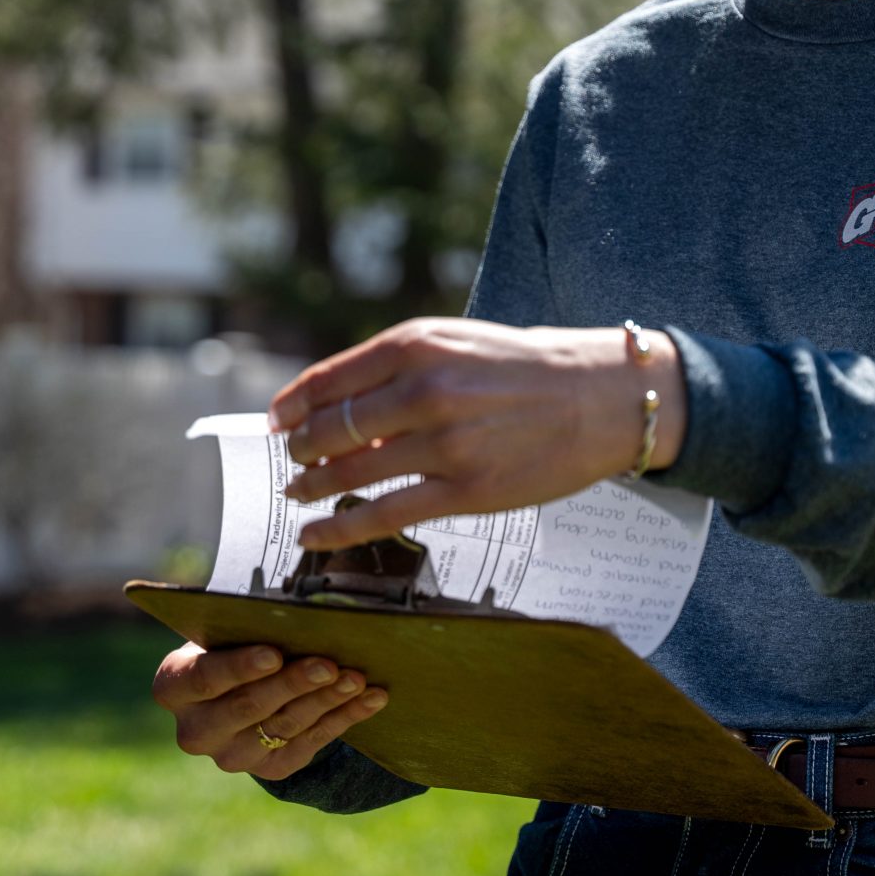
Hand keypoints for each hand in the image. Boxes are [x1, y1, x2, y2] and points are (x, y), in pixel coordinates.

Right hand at [152, 640, 389, 780]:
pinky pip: (310, 744)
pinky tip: (371, 698)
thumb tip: (298, 606)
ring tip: (357, 678)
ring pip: (284, 727)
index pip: (205, 678)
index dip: (239, 667)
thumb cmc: (235, 641)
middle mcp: (195, 731)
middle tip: (329, 664)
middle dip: (293, 684)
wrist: (243, 687)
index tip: (274, 652)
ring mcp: (231, 756)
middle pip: (248, 707)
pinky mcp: (269, 769)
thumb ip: (249, 623)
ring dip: (326, 701)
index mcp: (173, 687)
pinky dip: (344, 719)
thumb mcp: (229, 629)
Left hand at [265, 317, 688, 549]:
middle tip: (293, 459)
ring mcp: (444, 443)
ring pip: (351, 472)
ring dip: (311, 486)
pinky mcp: (465, 491)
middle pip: (332, 428)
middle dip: (301, 448)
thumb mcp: (455, 341)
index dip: (292, 405)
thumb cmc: (522, 367)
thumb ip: (396, 364)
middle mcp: (425, 391)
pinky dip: (337, 528)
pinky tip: (313, 534)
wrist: (597, 397)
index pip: (329, 380)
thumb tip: (331, 402)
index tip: (277, 420)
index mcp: (417, 345)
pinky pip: (383, 514)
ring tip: (298, 492)